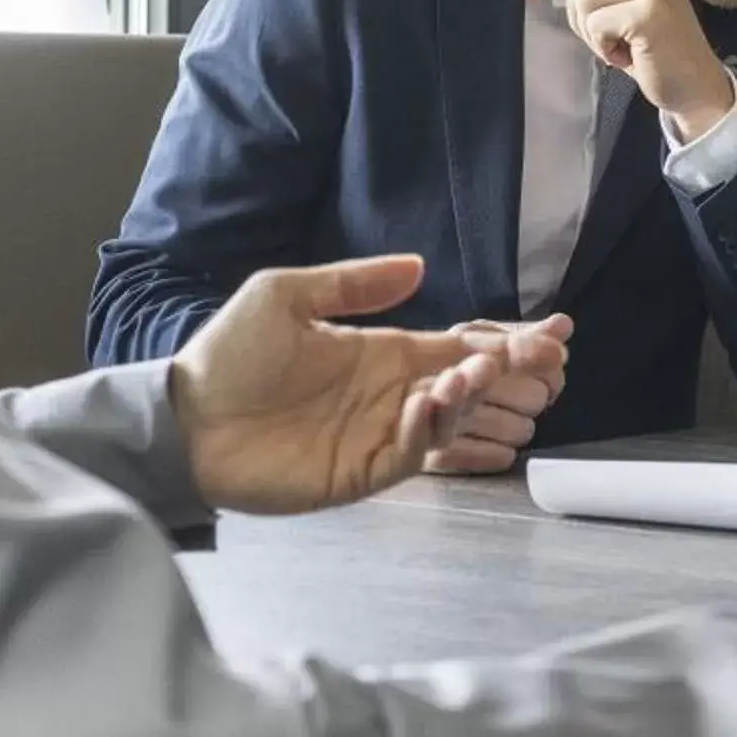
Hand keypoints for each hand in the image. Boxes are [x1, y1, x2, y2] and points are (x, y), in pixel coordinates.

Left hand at [168, 256, 566, 513]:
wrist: (183, 419)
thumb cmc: (229, 356)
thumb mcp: (285, 295)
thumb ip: (352, 282)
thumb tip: (418, 265)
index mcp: (382, 352)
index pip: (459, 345)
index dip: (505, 340)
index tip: (553, 331)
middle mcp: (391, 394)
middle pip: (468, 383)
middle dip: (510, 370)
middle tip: (547, 358)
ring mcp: (379, 434)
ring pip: (448, 417)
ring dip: (469, 396)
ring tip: (473, 373)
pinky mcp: (360, 471)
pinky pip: (410, 453)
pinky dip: (427, 430)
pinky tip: (429, 404)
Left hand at [521, 0, 736, 130]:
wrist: (690, 81)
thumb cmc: (648, 41)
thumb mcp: (612, 0)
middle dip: (578, 13)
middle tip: (607, 33)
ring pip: (580, 0)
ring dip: (590, 32)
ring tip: (620, 42)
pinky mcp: (649, 11)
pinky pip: (594, 25)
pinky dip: (602, 47)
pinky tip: (627, 53)